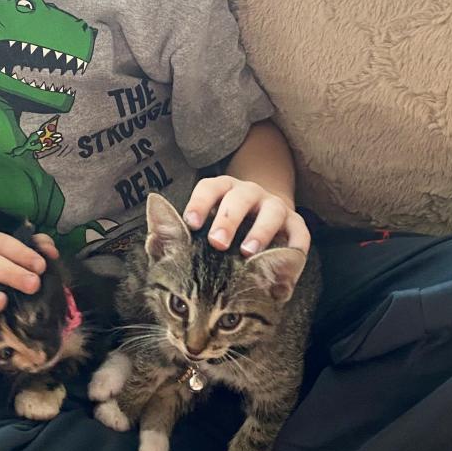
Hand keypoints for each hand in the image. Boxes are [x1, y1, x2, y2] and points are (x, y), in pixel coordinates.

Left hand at [182, 177, 309, 255]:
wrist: (263, 215)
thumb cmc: (225, 229)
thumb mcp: (202, 227)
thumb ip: (181, 234)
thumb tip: (152, 236)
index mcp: (222, 190)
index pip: (209, 188)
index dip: (200, 203)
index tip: (190, 223)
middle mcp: (248, 193)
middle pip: (238, 199)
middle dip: (228, 220)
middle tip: (217, 242)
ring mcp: (273, 206)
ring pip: (271, 211)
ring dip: (260, 231)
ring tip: (249, 253)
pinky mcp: (295, 223)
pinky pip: (300, 232)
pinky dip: (295, 246)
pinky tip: (287, 261)